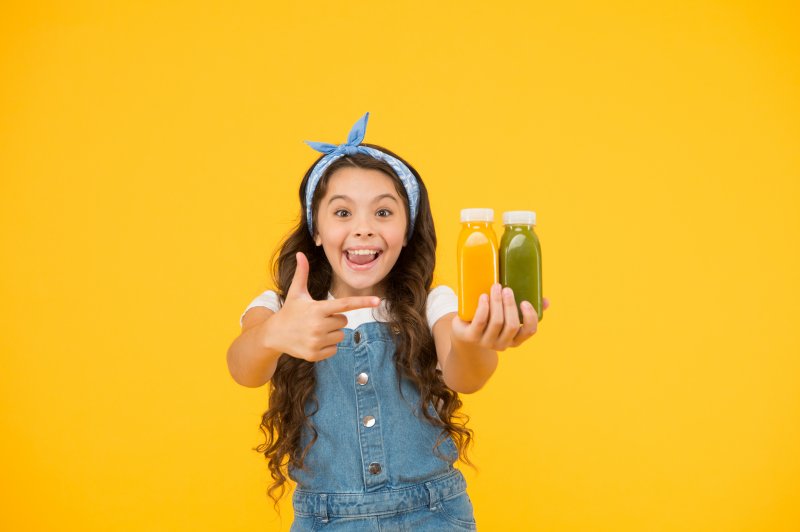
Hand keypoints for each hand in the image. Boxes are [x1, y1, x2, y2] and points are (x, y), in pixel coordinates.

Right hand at [262, 252, 379, 361]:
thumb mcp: (296, 293)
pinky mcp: (314, 354)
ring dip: (332, 333)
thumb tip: (300, 253)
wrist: (273, 335)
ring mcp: (316, 341)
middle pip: (344, 321)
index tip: (377, 301)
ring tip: (314, 330)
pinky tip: (312, 341)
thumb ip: (302, 273)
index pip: (345, 304)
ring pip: (341, 336)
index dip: (362, 302)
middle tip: (317, 319)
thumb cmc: (289, 311)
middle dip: (334, 320)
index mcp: (317, 309)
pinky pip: (334, 350)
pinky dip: (327, 346)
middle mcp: (318, 325)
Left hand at [451, 283, 548, 351]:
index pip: (529, 331)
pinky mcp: (471, 337)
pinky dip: (484, 308)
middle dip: (510, 305)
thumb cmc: (490, 318)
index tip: (525, 301)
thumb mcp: (507, 314)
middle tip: (506, 289)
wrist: (464, 331)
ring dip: (497, 302)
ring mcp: (486, 342)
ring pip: (497, 322)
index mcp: (515, 339)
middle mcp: (502, 343)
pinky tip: (484, 296)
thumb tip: (546, 301)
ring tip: (495, 287)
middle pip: (511, 325)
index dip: (529, 317)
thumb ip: (526, 308)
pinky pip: (481, 322)